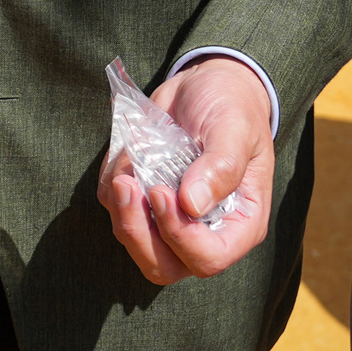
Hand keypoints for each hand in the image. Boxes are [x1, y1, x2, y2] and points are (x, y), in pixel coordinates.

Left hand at [96, 57, 273, 284]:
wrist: (208, 84)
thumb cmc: (232, 108)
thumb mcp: (235, 130)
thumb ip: (220, 167)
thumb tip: (191, 205)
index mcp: (239, 223)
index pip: (208, 258)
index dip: (179, 236)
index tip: (160, 191)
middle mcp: (205, 231)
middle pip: (163, 266)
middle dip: (138, 233)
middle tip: (127, 186)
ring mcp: (172, 219)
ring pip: (134, 243)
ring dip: (120, 207)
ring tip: (126, 164)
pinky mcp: (145, 201)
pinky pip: (116, 210)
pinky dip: (111, 186)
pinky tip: (126, 153)